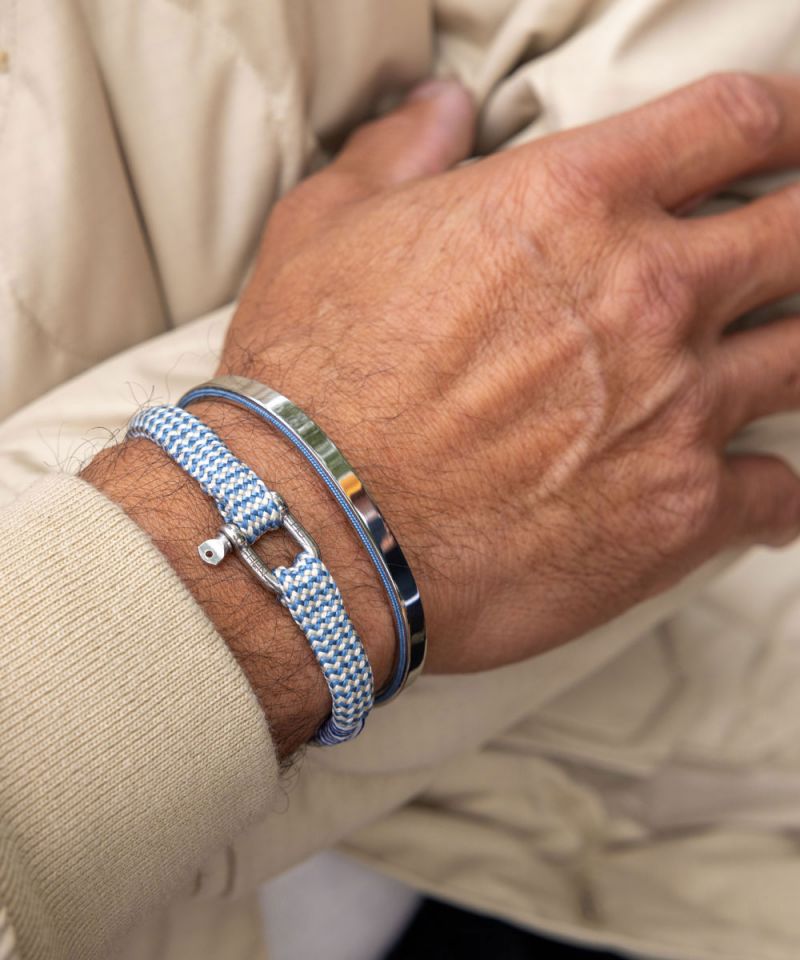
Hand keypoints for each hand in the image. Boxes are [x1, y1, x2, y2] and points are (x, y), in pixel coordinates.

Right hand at [220, 73, 799, 674]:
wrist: (314, 525)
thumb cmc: (312, 381)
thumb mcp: (327, 229)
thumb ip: (397, 153)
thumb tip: (438, 105)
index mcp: (572, 202)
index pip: (733, 122)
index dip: (783, 121)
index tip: (790, 139)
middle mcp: (648, 294)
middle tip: (797, 251)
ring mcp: (678, 406)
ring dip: (797, 357)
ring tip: (775, 367)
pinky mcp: (679, 512)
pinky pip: (778, 493)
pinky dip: (774, 493)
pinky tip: (756, 497)